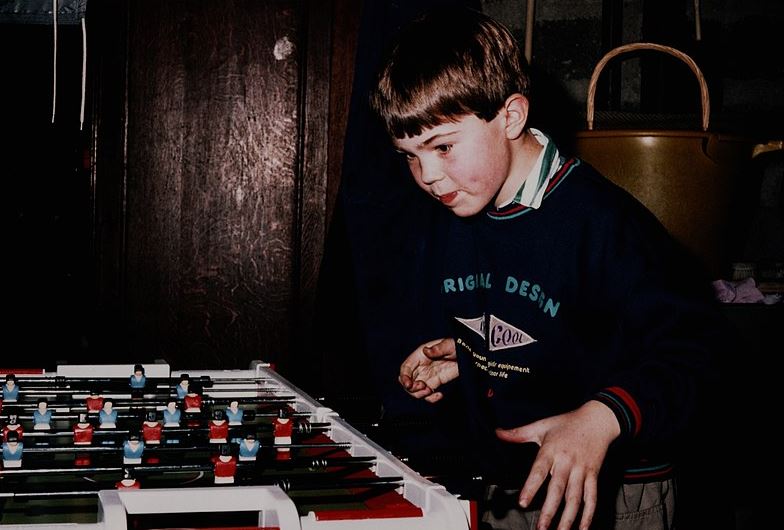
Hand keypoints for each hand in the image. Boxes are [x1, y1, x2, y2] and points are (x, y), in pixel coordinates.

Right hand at [398, 338, 457, 402]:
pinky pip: (428, 395)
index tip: (408, 384)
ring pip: (415, 390)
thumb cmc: (459, 345)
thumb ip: (438, 348)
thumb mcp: (450, 345)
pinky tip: (439, 395)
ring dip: (419, 394)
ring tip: (430, 391)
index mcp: (421, 355)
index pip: (406, 367)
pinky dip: (430, 398)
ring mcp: (428, 376)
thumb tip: (426, 351)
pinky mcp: (435, 383)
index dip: (404, 377)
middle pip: (407, 381)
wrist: (470, 355)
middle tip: (423, 387)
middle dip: (411, 388)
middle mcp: (421, 366)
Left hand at [495, 401, 620, 529]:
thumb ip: (518, 433)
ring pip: (575, 498)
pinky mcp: (593, 475)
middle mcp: (566, 462)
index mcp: (551, 450)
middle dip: (549, 511)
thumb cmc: (567, 423)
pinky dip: (588, 514)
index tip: (523, 502)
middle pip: (558, 489)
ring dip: (568, 518)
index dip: (531, 487)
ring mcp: (581, 470)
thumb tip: (498, 433)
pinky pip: (591, 497)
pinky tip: (582, 528)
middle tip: (541, 527)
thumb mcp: (541, 425)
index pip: (539, 471)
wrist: (597, 420)